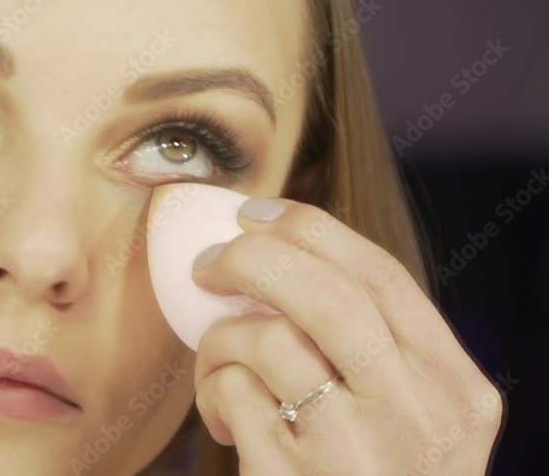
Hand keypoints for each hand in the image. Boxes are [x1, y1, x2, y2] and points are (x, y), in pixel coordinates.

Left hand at [190, 197, 503, 475]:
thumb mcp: (411, 420)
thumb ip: (376, 349)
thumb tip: (284, 257)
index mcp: (458, 391)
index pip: (382, 275)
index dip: (309, 229)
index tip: (255, 213)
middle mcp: (420, 418)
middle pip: (323, 292)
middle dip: (251, 258)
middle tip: (207, 264)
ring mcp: (358, 451)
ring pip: (266, 337)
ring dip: (221, 340)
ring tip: (219, 369)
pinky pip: (233, 392)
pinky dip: (214, 392)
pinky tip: (225, 421)